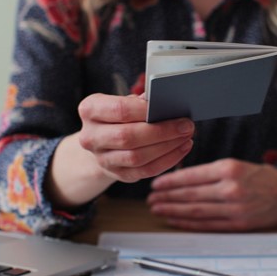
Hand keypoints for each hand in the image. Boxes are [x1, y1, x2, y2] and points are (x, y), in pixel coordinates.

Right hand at [78, 93, 194, 182]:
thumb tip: (165, 103)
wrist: (102, 141)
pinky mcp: (117, 174)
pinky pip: (145, 171)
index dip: (146, 110)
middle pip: (128, 137)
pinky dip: (167, 160)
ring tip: (186, 136)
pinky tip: (181, 149)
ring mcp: (102, 159)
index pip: (119, 110)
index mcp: (89, 110)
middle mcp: (91, 136)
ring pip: (137, 157)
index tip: (169, 108)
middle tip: (186, 125)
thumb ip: (139, 102)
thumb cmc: (117, 116)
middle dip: (162, 131)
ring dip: (167, 147)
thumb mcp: (121, 101)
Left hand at [147, 158, 276, 230]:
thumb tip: (179, 179)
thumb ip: (210, 172)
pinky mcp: (238, 224)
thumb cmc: (257, 177)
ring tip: (157, 209)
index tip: (156, 184)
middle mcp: (230, 188)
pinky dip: (188, 223)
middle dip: (167, 197)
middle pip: (191, 194)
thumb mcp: (235, 165)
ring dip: (173, 211)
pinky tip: (175, 220)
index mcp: (228, 169)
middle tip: (151, 199)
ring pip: (196, 210)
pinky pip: (207, 224)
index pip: (192, 176)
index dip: (171, 181)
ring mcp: (234, 208)